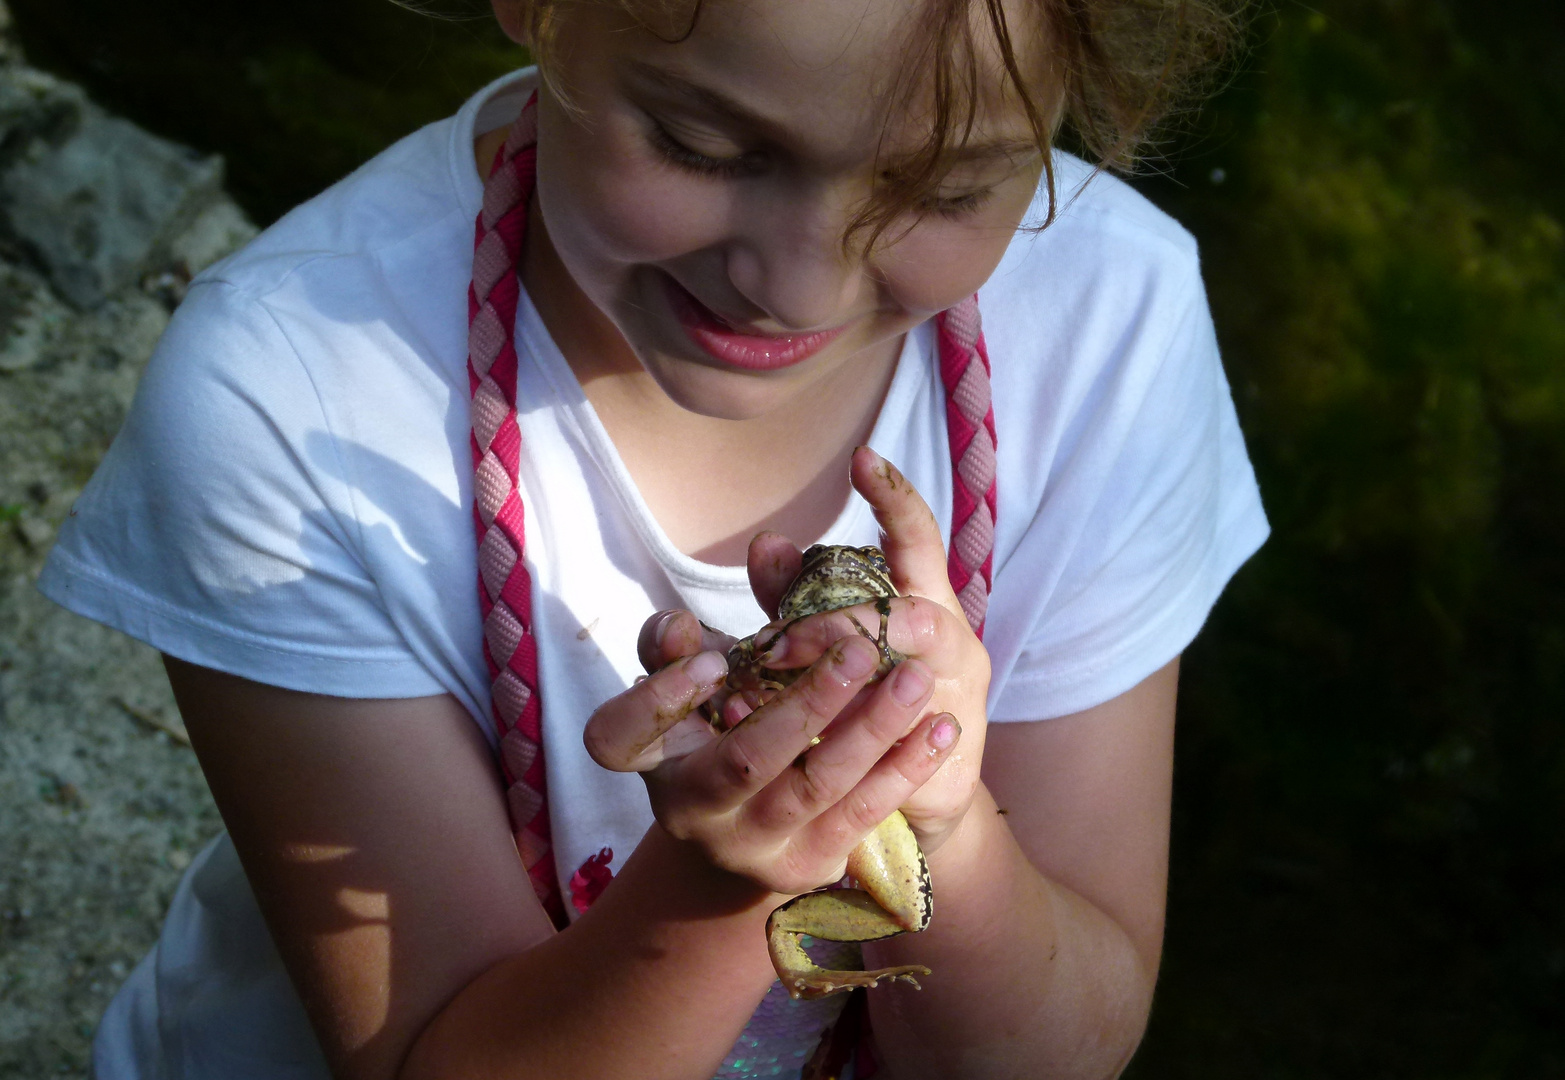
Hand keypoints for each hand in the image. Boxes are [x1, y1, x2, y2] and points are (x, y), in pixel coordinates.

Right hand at [582, 598, 960, 897]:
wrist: (747, 835)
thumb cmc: (719, 731)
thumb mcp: (698, 687)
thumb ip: (701, 637)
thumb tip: (725, 588)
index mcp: (651, 758)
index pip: (617, 736)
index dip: (658, 699)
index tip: (711, 659)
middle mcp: (692, 811)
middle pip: (745, 762)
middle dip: (807, 705)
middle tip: (860, 650)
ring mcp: (752, 846)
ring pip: (816, 787)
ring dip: (872, 730)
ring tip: (914, 680)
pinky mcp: (809, 865)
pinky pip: (863, 814)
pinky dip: (904, 768)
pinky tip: (941, 728)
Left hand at [744, 447, 990, 854]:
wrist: (917, 792)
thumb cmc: (867, 697)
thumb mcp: (827, 639)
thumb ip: (797, 595)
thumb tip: (765, 543)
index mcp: (925, 600)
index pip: (921, 538)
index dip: (896, 499)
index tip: (862, 460)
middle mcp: (951, 643)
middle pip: (910, 617)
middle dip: (834, 626)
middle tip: (771, 641)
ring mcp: (956, 701)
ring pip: (910, 682)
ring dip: (839, 686)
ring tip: (776, 688)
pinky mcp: (948, 760)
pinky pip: (897, 746)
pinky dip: (840, 740)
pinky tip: (789, 737)